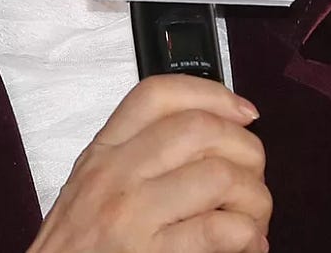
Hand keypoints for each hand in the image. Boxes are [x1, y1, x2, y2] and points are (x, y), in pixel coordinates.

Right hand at [26, 74, 270, 252]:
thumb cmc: (76, 249)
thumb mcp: (92, 186)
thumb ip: (137, 157)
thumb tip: (211, 139)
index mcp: (103, 151)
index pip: (158, 95)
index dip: (212, 94)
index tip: (243, 111)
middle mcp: (115, 175)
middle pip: (200, 129)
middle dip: (247, 149)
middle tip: (253, 177)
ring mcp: (131, 215)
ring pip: (220, 176)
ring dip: (253, 197)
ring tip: (252, 218)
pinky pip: (219, 230)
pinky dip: (246, 235)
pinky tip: (246, 244)